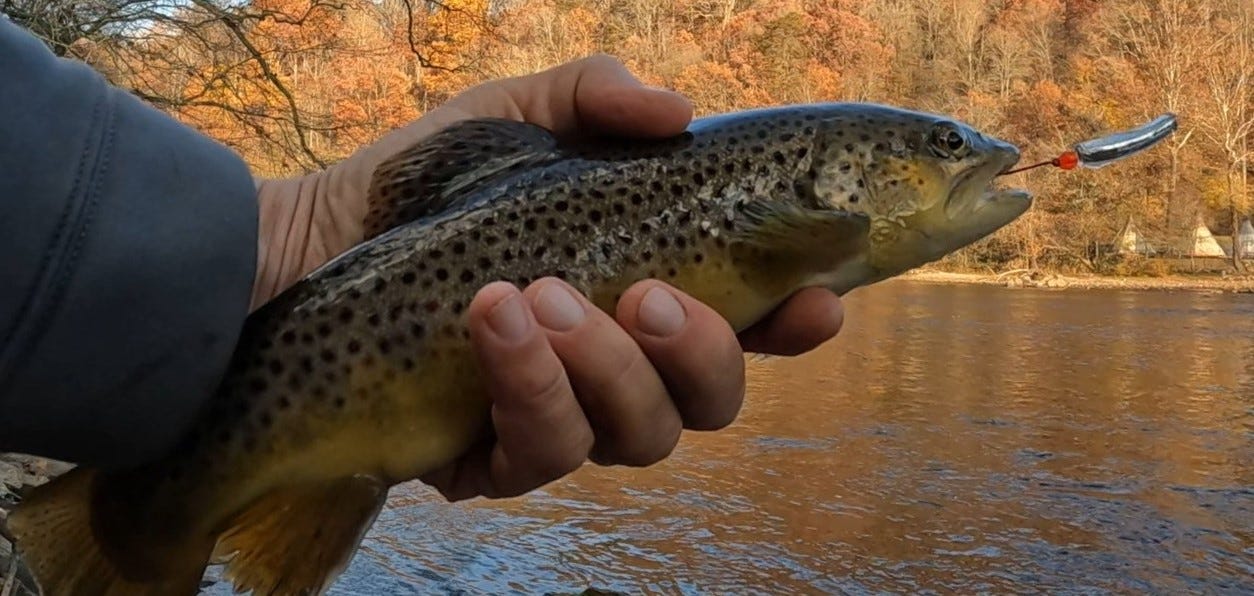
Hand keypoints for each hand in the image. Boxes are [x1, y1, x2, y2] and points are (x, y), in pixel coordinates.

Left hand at [254, 55, 845, 500]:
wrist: (307, 244)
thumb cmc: (422, 187)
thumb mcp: (513, 119)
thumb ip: (595, 98)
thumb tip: (679, 113)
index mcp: (639, 292)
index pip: (748, 324)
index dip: (794, 321)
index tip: (814, 298)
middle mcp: (613, 367)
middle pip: (708, 402)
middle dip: (699, 354)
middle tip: (647, 293)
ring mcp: (557, 417)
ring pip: (636, 438)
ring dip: (603, 368)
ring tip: (540, 298)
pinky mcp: (491, 457)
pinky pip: (543, 455)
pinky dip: (530, 391)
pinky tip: (493, 328)